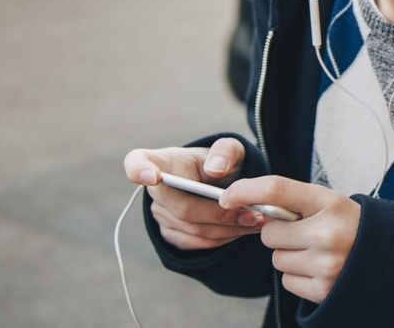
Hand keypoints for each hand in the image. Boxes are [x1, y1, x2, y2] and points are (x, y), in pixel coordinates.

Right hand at [123, 138, 266, 250]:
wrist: (220, 183)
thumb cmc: (220, 162)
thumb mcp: (229, 148)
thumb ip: (225, 152)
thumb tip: (215, 169)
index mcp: (161, 160)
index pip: (136, 162)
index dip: (139, 170)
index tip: (152, 176)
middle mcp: (154, 190)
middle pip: (182, 208)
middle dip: (220, 214)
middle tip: (253, 214)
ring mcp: (160, 215)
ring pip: (193, 230)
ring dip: (227, 229)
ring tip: (257, 221)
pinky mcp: (171, 235)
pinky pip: (197, 243)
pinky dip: (223, 238)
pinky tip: (243, 230)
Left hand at [221, 175, 361, 303]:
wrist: (386, 256)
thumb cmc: (349, 224)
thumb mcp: (328, 202)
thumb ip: (293, 201)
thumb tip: (248, 206)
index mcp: (329, 203)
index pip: (277, 189)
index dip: (246, 190)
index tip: (227, 196)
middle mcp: (327, 233)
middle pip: (270, 233)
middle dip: (279, 234)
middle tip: (304, 232)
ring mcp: (326, 264)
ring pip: (276, 260)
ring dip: (289, 256)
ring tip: (316, 251)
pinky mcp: (322, 289)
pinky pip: (287, 281)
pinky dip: (298, 276)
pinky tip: (318, 268)